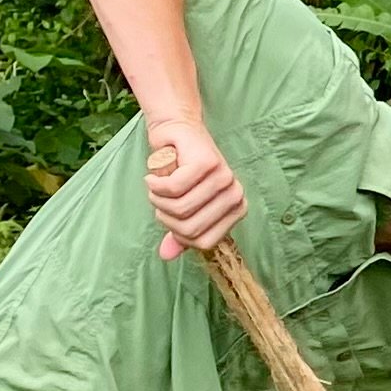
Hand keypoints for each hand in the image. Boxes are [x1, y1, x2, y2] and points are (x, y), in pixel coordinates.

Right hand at [143, 115, 246, 260]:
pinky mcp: (207, 163)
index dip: (178, 233)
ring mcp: (224, 177)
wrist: (176, 133)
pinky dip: (156, 184)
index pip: (202, 242)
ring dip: (158, 199)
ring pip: (179, 208)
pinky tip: (154, 176)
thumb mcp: (183, 205)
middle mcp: (234, 195)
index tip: (170, 215)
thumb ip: (178, 233)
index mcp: (235, 210)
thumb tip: (166, 256)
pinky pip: (173, 188)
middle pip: (189, 228)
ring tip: (157, 185)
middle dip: (165, 215)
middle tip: (159, 197)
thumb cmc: (181, 172)